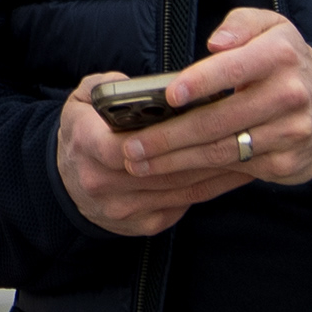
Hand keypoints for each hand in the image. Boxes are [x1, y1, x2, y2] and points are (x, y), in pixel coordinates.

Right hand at [59, 78, 241, 236]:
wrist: (66, 184)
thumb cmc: (82, 132)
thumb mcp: (81, 100)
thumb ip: (107, 86)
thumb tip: (146, 87)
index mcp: (84, 145)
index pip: (119, 146)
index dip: (158, 138)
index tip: (198, 119)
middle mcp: (102, 182)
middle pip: (163, 170)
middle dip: (203, 152)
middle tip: (239, 132)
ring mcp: (124, 208)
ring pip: (180, 188)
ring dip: (216, 171)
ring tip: (245, 150)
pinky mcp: (144, 224)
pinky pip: (184, 204)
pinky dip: (210, 188)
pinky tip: (231, 173)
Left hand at [126, 9, 311, 189]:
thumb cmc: (284, 60)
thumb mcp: (270, 27)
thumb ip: (240, 25)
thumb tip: (215, 43)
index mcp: (280, 56)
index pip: (235, 69)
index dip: (201, 82)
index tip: (170, 95)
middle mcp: (289, 96)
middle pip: (220, 120)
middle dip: (170, 135)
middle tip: (131, 145)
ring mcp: (290, 133)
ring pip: (224, 150)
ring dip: (176, 160)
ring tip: (139, 162)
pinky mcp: (286, 163)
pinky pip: (235, 169)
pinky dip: (199, 172)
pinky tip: (171, 172)